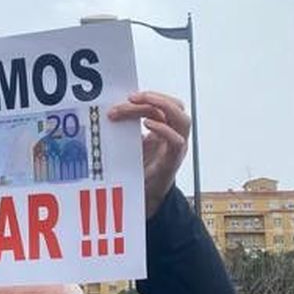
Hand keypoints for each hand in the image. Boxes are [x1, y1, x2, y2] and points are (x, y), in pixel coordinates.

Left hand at [107, 91, 189, 219]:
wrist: (143, 197)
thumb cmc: (138, 170)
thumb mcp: (131, 143)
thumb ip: (128, 127)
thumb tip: (110, 109)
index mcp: (165, 129)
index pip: (164, 105)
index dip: (148, 97)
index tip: (127, 96)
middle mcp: (175, 135)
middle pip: (176, 107)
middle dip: (156, 97)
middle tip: (132, 97)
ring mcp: (176, 148)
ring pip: (182, 119)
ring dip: (162, 106)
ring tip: (139, 103)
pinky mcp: (172, 161)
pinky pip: (176, 140)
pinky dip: (163, 129)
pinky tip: (147, 124)